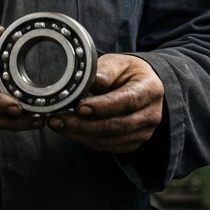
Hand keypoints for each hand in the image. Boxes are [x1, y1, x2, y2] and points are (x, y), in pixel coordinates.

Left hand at [47, 54, 164, 153]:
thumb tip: (85, 83)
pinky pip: (106, 146)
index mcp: (150, 89)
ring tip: (57, 124)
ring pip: (108, 140)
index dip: (102, 106)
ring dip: (79, 134)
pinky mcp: (132, 143)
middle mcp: (151, 115)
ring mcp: (144, 132)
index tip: (79, 107)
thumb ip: (104, 72)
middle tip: (58, 119)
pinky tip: (68, 130)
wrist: (140, 86)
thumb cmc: (126, 73)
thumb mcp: (117, 63)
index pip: (127, 101)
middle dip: (83, 124)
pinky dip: (84, 140)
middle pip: (116, 125)